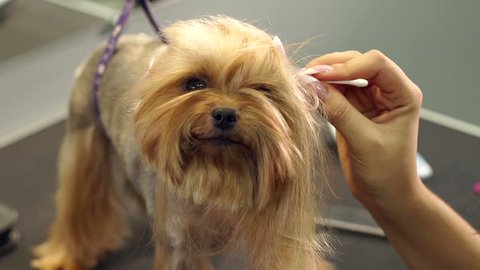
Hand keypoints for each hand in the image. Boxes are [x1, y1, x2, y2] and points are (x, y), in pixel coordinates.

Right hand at [304, 50, 422, 204]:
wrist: (386, 196)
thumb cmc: (387, 174)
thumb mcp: (364, 142)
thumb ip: (340, 112)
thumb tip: (314, 87)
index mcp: (402, 95)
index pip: (376, 64)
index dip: (348, 66)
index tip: (321, 76)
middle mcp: (387, 92)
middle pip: (357, 63)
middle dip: (331, 67)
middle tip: (306, 76)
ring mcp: (369, 100)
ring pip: (343, 76)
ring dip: (323, 78)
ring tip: (302, 83)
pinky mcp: (353, 110)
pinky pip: (335, 93)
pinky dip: (321, 92)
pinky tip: (307, 95)